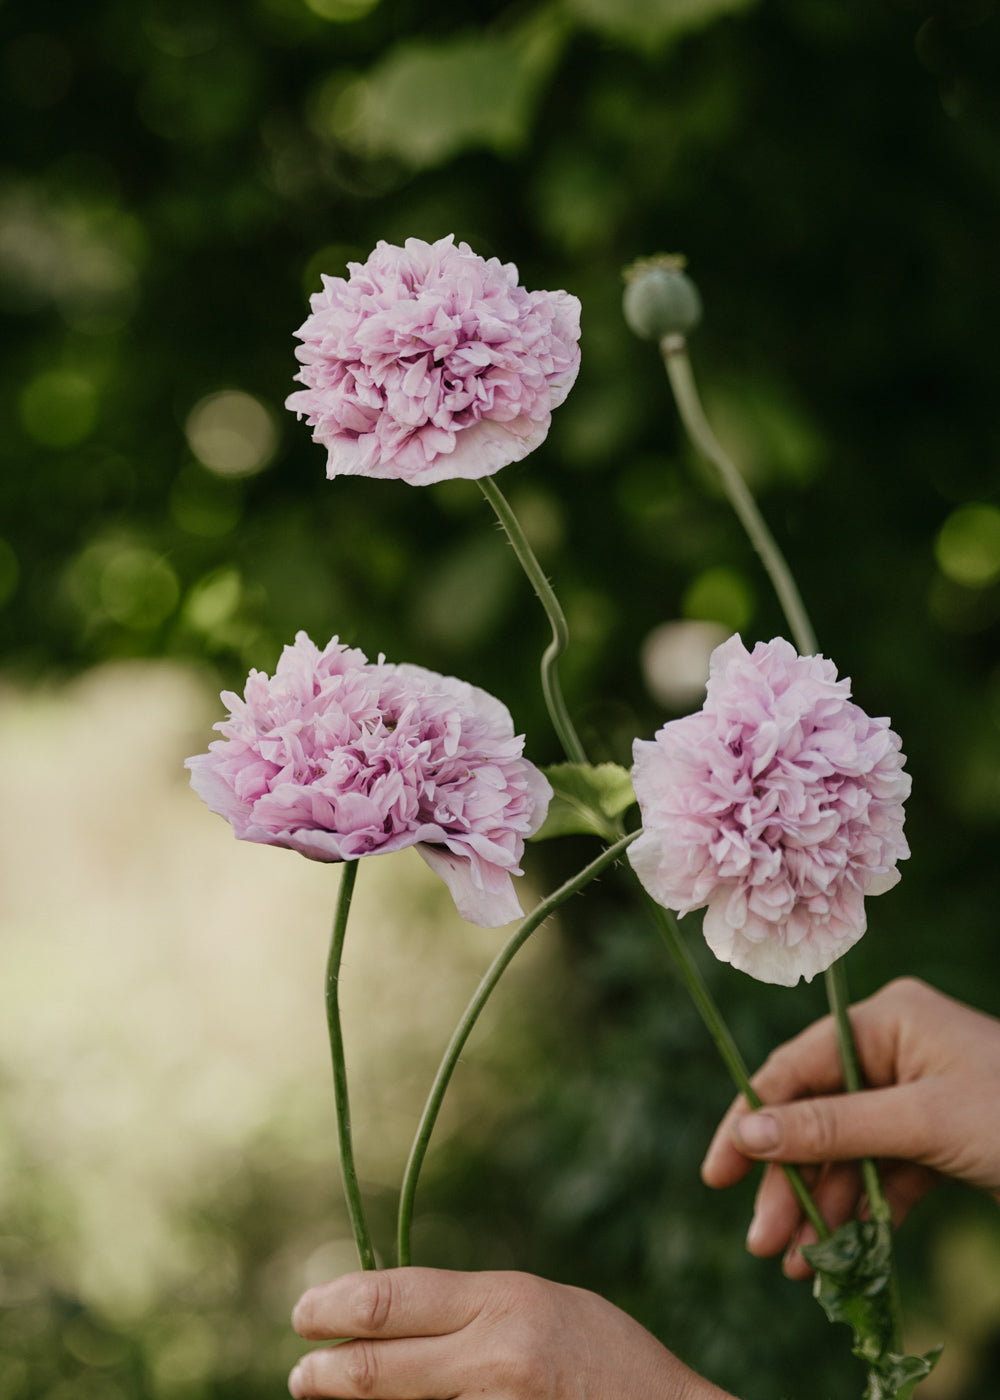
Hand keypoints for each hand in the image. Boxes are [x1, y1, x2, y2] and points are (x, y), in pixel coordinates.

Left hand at [288, 1267, 736, 1398]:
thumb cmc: (607, 1364)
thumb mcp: (539, 1309)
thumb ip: (469, 1314)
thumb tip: (383, 1321)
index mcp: (502, 1302)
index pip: (389, 1301)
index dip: (333, 1308)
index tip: (303, 1316)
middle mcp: (494, 1358)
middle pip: (375, 1368)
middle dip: (325, 1375)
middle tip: (302, 1376)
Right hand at [701, 977, 999, 1278]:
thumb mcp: (922, 1123)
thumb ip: (831, 1127)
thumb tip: (747, 1134)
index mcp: (887, 1020)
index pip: (796, 1066)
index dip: (752, 1120)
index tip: (718, 1174)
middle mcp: (895, 1050)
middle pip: (817, 1114)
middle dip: (790, 1180)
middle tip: (763, 1242)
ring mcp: (918, 1095)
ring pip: (847, 1150)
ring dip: (822, 1206)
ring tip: (799, 1265)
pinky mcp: (938, 1138)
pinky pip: (883, 1172)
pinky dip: (863, 1212)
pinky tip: (842, 1254)